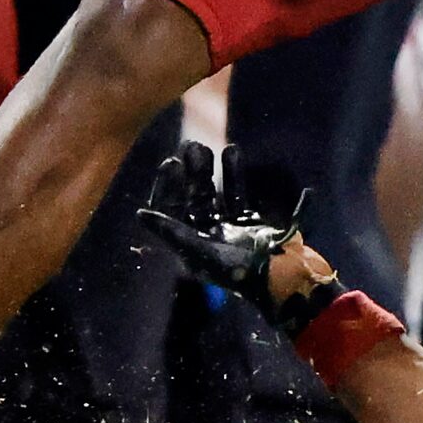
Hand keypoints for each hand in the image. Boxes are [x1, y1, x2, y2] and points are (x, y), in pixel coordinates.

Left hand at [136, 141, 329, 325]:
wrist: (282, 276)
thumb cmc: (238, 269)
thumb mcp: (200, 251)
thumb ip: (172, 232)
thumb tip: (140, 214)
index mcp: (188, 245)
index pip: (170, 211)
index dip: (168, 187)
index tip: (172, 163)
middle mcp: (205, 235)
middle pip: (192, 199)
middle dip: (192, 173)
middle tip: (192, 146)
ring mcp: (227, 228)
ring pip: (214, 193)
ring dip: (212, 170)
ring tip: (211, 146)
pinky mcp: (249, 222)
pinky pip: (238, 193)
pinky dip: (235, 174)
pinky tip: (233, 152)